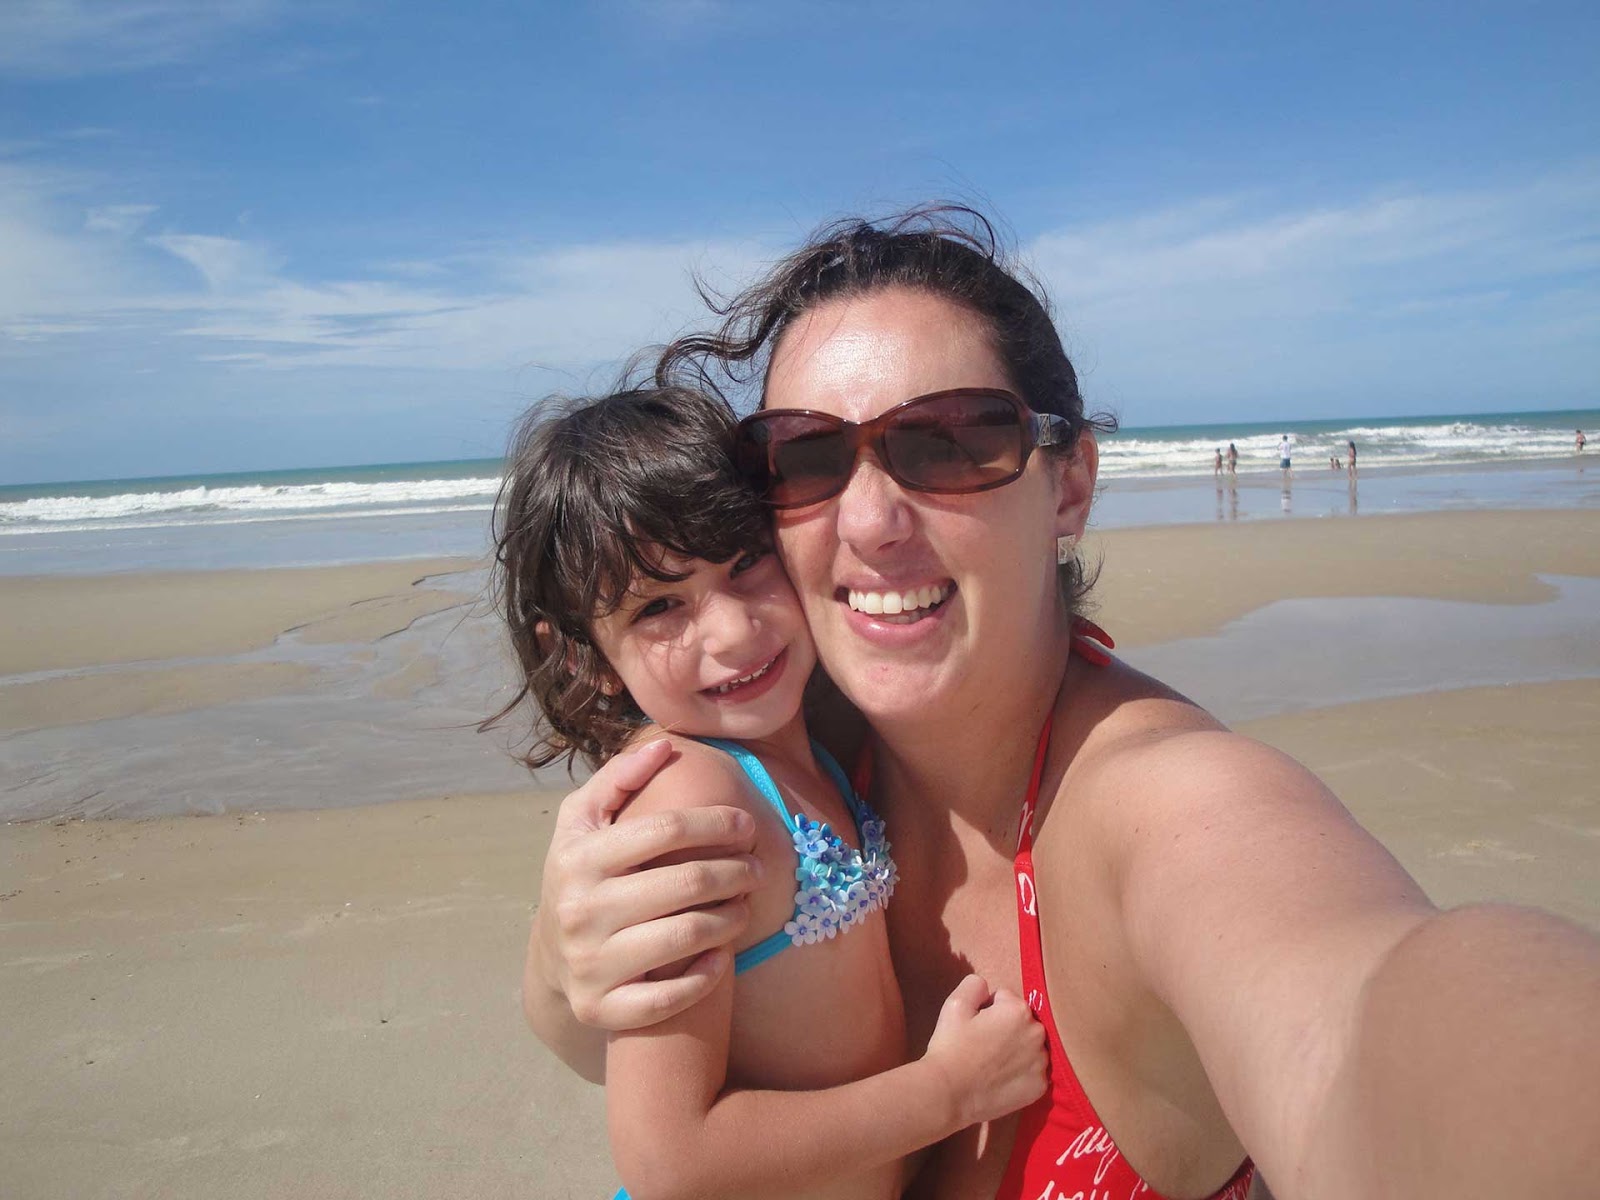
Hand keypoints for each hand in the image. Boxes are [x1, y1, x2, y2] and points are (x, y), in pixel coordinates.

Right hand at [525, 739, 762, 1030]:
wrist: (551, 957)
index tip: (746, 824)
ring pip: (686, 936)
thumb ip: (619, 778)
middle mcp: (580, 910)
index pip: (666, 828)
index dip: (717, 822)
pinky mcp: (601, 1009)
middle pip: (686, 883)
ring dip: (731, 920)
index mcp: (579, 857)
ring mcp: (590, 964)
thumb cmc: (582, 874)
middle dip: (736, 871)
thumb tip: (665, 746)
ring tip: (745, 906)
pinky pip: (668, 999)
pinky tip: (721, 957)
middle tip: (757, 869)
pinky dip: (704, 977)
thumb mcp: (583, 820)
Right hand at [922, 974, 1048, 1127]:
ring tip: (992, 1064)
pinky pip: (1033, 1071)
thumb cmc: (951, 1046)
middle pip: (1022, 1022)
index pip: (1005, 999)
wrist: (949, 1094)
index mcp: (1018, 1010)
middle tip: (983, 1044)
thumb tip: (987, 988)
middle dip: (1007, 1027)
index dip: (987, 1010)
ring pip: (1030, 1047)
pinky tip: (1001, 1079)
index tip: (975, 1026)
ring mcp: (1041, 1064)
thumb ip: (975, 984)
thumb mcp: (955, 1004)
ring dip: (1017, 1050)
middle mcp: (1037, 1034)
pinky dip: (1021, 1074)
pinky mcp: (1040, 1087)